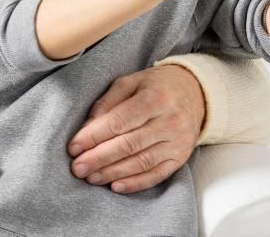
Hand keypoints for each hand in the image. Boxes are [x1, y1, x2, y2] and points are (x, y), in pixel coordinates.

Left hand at [66, 65, 203, 193]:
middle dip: (98, 158)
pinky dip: (136, 183)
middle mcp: (169, 122)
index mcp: (154, 98)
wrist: (195, 93)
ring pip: (141, 162)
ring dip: (112, 172)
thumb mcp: (130, 82)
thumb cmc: (155, 86)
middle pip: (128, 145)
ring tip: (91, 177)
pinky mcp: (180, 158)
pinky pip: (157, 175)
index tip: (74, 146)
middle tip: (77, 167)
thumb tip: (88, 128)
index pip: (118, 122)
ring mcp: (177, 142)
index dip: (94, 136)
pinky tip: (116, 186)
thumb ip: (108, 102)